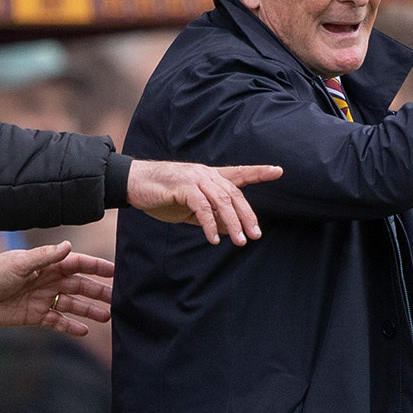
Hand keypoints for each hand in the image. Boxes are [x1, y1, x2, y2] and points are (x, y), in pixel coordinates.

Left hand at [0, 242, 113, 334]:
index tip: (114, 272)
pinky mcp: (35, 316)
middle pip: (80, 286)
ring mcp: (43, 299)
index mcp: (47, 265)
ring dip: (89, 310)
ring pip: (72, 304)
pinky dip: (70, 326)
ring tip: (107, 317)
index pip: (77, 264)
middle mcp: (48, 281)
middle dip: (98, 292)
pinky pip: (57, 321)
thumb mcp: (20, 263)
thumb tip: (69, 246)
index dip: (96, 267)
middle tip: (117, 300)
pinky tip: (85, 331)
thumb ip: (46, 257)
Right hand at [127, 160, 283, 243]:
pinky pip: (202, 207)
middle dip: (247, 216)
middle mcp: (206, 174)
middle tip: (255, 236)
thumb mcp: (190, 209)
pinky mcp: (182, 187)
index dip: (259, 172)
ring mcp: (195, 179)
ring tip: (240, 241)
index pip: (239, 173)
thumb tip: (230, 229)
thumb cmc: (162, 195)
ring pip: (222, 201)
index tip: (278, 171)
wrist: (134, 183)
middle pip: (234, 194)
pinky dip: (209, 224)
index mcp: (210, 176)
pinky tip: (213, 239)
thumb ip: (210, 216)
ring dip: (232, 223)